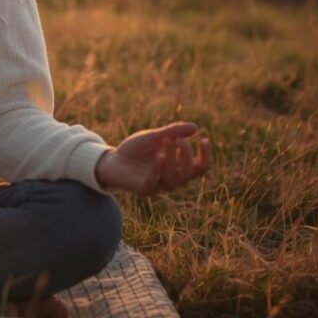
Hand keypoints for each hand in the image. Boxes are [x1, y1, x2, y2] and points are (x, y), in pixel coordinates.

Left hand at [95, 122, 210, 195]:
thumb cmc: (136, 148)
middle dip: (187, 156)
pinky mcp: (144, 189)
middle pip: (190, 173)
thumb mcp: (155, 136)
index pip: (200, 167)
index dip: (205, 156)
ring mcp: (158, 185)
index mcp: (178, 166)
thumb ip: (173, 132)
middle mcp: (172, 178)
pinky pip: (154, 183)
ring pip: (174, 178)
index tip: (204, 139)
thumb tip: (195, 127)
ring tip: (166, 141)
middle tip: (178, 140)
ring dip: (173, 159)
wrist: (113, 158)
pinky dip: (158, 170)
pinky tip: (159, 157)